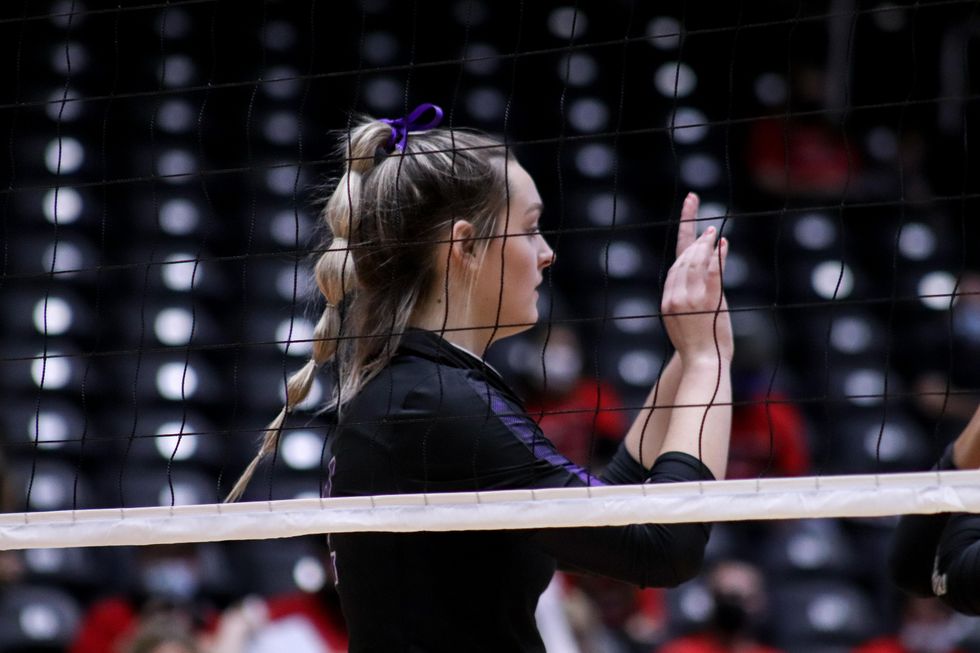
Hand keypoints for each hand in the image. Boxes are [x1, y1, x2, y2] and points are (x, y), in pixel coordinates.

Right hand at [662, 193, 733, 363]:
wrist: (702, 362)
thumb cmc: (694, 345)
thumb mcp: (681, 323)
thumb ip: (682, 303)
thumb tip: (689, 289)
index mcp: (668, 302)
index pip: (674, 269)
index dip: (684, 251)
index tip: (692, 236)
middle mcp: (676, 297)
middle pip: (683, 262)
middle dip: (695, 243)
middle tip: (706, 229)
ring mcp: (692, 298)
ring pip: (696, 263)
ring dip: (705, 245)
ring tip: (713, 232)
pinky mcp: (709, 300)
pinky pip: (713, 272)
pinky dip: (718, 256)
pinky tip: (723, 243)